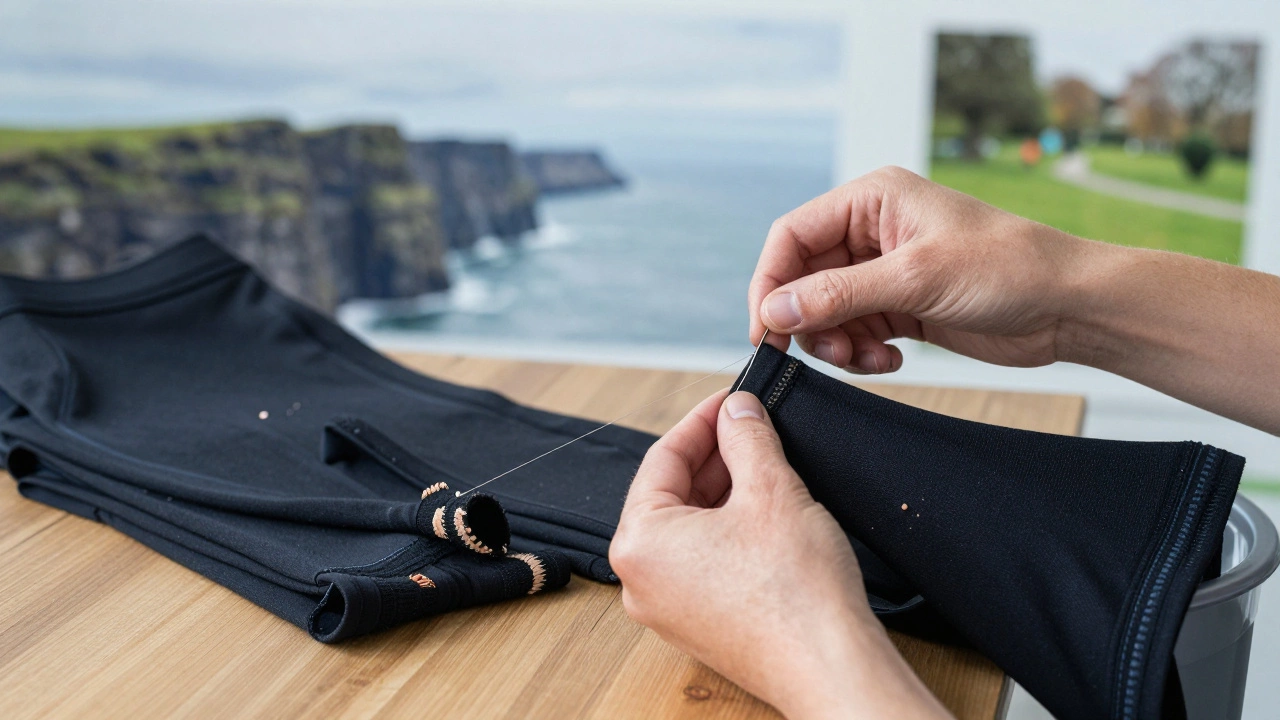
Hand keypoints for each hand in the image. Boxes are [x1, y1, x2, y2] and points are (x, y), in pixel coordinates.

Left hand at [611, 390, 950, 719]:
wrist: (831, 667)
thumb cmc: (796, 594)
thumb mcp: (772, 489)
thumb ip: (747, 438)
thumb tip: (738, 410)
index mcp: (639, 544)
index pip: (662, 458)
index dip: (703, 420)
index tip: (732, 400)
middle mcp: (641, 580)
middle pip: (672, 493)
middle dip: (716, 456)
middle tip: (754, 426)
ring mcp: (668, 607)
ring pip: (690, 527)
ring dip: (726, 490)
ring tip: (767, 464)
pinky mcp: (699, 624)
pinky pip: (704, 560)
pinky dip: (730, 529)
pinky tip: (767, 510)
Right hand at [747, 166, 1085, 372]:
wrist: (1068, 307)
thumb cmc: (1007, 268)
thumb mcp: (915, 278)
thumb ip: (837, 295)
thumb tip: (772, 313)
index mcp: (871, 200)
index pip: (792, 236)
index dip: (771, 282)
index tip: (765, 330)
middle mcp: (871, 231)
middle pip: (803, 279)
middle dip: (809, 322)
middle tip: (829, 354)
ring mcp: (885, 271)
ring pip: (825, 312)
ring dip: (836, 343)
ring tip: (870, 359)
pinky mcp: (901, 307)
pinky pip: (854, 333)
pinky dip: (862, 353)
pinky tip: (892, 360)